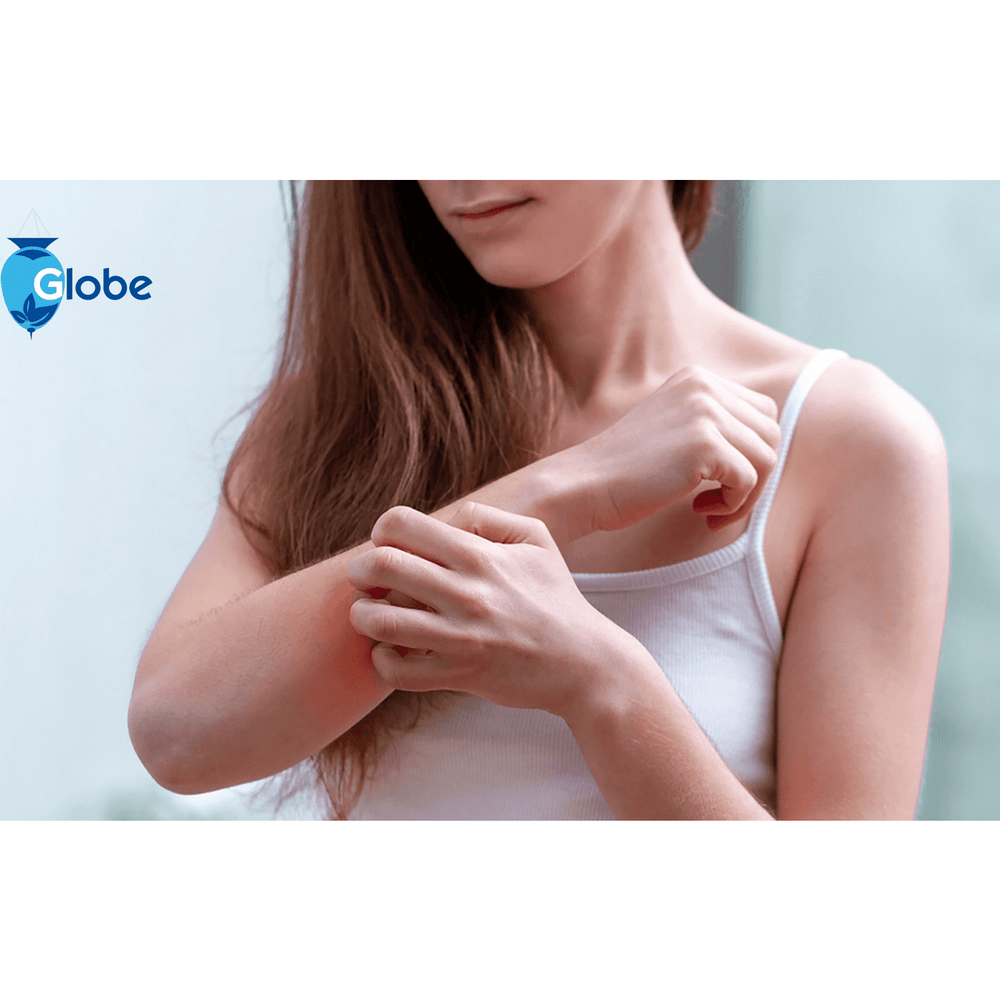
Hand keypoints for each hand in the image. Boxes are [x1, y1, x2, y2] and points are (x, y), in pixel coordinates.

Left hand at [346, 502, 622, 715]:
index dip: (382, 530)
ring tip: (371, 615)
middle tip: (366, 579)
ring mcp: (460, 638)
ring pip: (378, 621)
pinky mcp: (458, 675)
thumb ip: (486, 517)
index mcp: (479, 555)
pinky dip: (381, 659)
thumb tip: (443, 518)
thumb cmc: (555, 597)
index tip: (387, 545)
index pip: (400, 524)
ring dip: (362, 616)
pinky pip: (394, 669)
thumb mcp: (535, 540)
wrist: (583, 663)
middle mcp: (466, 593)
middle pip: (379, 565)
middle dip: (361, 570)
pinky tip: (393, 651)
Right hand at [579, 365, 780, 532]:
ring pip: (767, 458)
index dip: (752, 453)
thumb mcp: (674, 429)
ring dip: (746, 494)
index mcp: (698, 378)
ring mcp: (705, 412)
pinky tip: (700, 511)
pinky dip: (733, 505)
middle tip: (720, 501)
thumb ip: (714, 425)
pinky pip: (749, 480)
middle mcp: (704, 386)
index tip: (721, 481)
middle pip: (770, 433)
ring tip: (709, 509)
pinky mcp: (704, 444)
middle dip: (755, 475)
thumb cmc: (627, 472)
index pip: (761, 412)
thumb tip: (769, 448)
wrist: (585, 485)